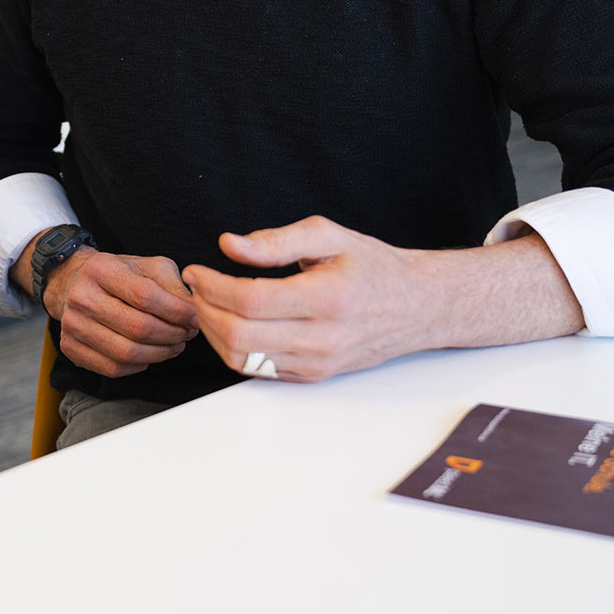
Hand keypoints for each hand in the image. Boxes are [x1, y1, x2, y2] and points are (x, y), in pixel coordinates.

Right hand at [40, 246, 198, 377]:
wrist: (73, 283)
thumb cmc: (117, 275)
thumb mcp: (147, 267)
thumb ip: (173, 286)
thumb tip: (193, 312)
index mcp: (101, 269)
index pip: (145, 296)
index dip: (177, 311)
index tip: (194, 318)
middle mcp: (82, 297)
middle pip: (137, 328)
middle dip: (172, 335)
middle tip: (186, 334)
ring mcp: (73, 325)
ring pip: (126, 353)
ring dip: (159, 354)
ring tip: (174, 345)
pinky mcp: (71, 348)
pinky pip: (113, 368)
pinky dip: (139, 365)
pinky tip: (150, 354)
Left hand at [182, 216, 583, 383]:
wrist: (418, 307)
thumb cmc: (373, 267)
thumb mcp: (330, 236)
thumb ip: (277, 239)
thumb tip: (230, 245)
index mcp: (327, 297)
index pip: (250, 300)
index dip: (212, 285)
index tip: (196, 270)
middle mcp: (322, 338)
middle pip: (239, 336)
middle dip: (205, 309)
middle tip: (196, 286)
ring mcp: (317, 363)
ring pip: (242, 360)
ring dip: (213, 332)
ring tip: (208, 304)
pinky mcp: (313, 376)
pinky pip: (258, 371)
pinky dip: (233, 349)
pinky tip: (230, 322)